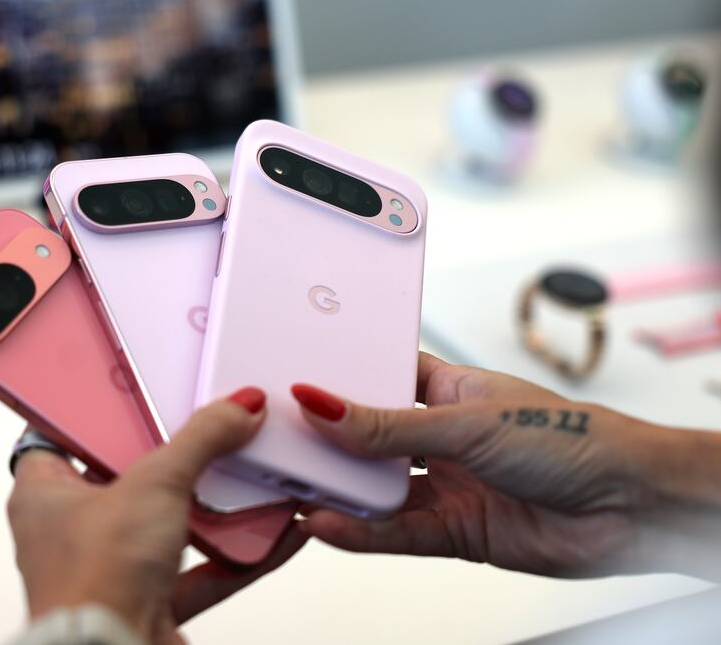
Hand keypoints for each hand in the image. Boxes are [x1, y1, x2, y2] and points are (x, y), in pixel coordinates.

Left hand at [7, 388, 307, 643]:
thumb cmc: (92, 584)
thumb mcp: (154, 483)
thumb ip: (200, 440)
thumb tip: (235, 409)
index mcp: (44, 493)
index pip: (66, 435)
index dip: (103, 412)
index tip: (141, 391)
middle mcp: (73, 532)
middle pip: (132, 477)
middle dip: (178, 459)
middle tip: (211, 428)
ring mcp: (114, 568)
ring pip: (171, 524)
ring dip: (215, 506)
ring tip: (249, 473)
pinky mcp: (151, 601)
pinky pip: (202, 569)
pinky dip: (238, 553)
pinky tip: (274, 530)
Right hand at [292, 352, 720, 578]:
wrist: (633, 506)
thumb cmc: (573, 436)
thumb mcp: (467, 421)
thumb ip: (387, 426)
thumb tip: (322, 404)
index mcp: (447, 389)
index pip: (377, 379)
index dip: (336, 383)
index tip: (289, 386)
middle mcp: (441, 437)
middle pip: (368, 439)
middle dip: (327, 444)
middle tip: (278, 443)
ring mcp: (446, 485)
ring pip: (376, 489)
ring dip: (338, 492)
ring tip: (293, 489)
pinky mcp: (454, 532)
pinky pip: (395, 532)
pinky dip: (361, 532)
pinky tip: (329, 524)